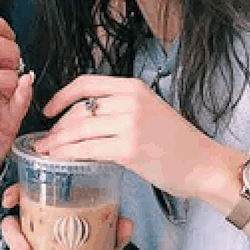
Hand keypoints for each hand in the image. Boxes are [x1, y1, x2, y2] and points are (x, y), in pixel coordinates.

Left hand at [34, 75, 246, 206]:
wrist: (204, 165)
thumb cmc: (178, 144)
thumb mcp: (149, 113)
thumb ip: (120, 111)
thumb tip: (83, 122)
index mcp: (134, 88)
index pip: (86, 83)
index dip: (61, 96)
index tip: (48, 110)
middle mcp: (131, 101)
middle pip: (80, 109)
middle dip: (57, 127)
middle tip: (46, 140)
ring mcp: (130, 124)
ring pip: (79, 129)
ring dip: (57, 141)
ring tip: (46, 151)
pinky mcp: (129, 148)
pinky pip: (87, 148)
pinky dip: (68, 154)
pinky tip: (60, 159)